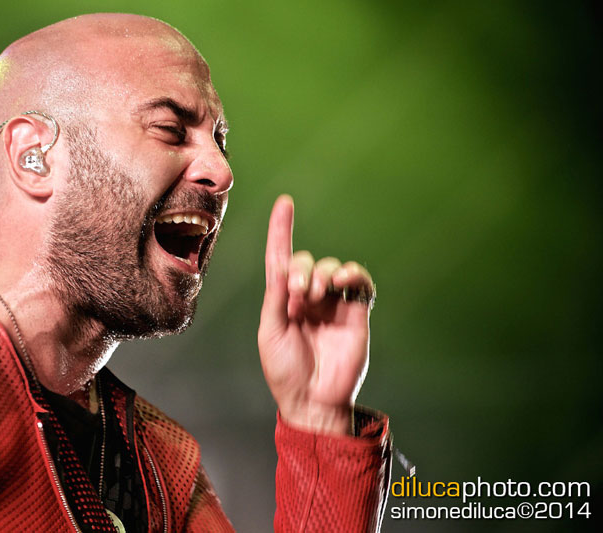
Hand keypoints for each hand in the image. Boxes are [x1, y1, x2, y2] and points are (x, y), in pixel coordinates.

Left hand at [258, 195, 374, 434]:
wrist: (312, 400)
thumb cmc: (284, 370)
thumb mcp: (270, 331)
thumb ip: (275, 296)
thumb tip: (283, 266)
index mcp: (283, 300)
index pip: (282, 258)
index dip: (281, 230)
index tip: (285, 203)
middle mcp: (308, 297)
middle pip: (307, 261)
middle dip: (301, 270)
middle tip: (297, 295)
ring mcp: (333, 304)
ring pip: (331, 267)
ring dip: (322, 273)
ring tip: (315, 295)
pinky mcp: (356, 312)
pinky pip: (359, 282)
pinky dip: (353, 273)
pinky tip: (344, 279)